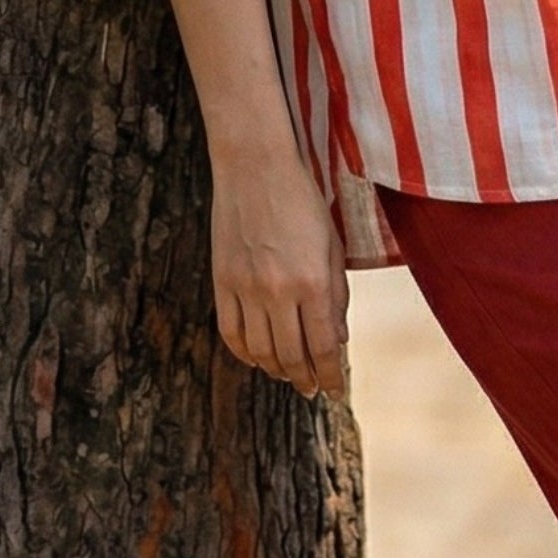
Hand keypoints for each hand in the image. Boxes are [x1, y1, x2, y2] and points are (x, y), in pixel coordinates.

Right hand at [209, 143, 348, 397]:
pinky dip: (244, 353)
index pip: (323, 348)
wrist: (256, 167)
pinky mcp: (221, 280)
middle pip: (290, 356)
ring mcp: (245, 288)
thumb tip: (336, 342)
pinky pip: (230, 332)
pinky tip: (256, 357)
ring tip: (287, 375)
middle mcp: (278, 291)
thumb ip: (336, 297)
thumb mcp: (332, 247)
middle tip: (312, 389)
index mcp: (313, 282)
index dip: (330, 376)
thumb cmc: (303, 203)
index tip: (333, 390)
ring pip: (259, 350)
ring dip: (275, 370)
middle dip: (304, 379)